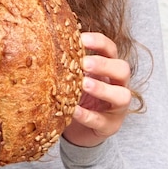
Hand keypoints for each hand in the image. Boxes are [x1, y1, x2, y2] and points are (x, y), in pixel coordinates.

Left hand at [62, 32, 132, 147]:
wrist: (81, 129)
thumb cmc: (79, 96)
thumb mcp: (76, 77)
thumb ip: (69, 64)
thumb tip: (45, 44)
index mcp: (109, 68)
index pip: (111, 50)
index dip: (99, 42)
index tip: (82, 39)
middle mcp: (118, 85)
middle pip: (122, 69)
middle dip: (104, 65)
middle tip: (84, 63)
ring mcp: (117, 107)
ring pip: (122, 96)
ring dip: (103, 89)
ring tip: (85, 84)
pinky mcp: (110, 126)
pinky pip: (102, 121)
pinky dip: (87, 115)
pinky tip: (73, 110)